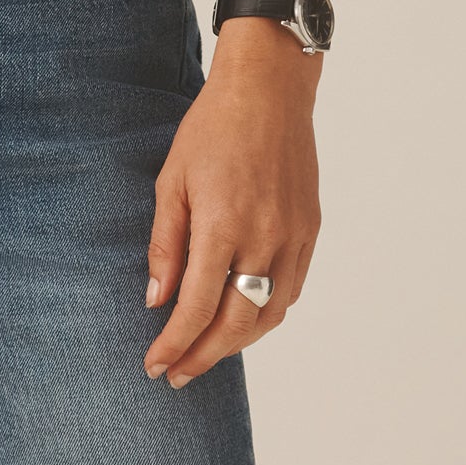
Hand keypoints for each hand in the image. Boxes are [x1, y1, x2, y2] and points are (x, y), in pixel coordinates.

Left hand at [142, 20, 320, 385]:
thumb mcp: (172, 180)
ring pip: (267, 315)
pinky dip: (265, 315)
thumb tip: (157, 301)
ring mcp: (293, 238)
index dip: (174, 344)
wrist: (268, 90)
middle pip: (234, 325)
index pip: (195, 308)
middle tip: (176, 374)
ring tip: (205, 352)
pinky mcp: (310, 231)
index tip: (155, 365)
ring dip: (235, 344)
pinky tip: (242, 319)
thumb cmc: (212, 128)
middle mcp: (263, 238)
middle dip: (202, 356)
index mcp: (222, 225)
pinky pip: (289, 291)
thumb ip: (166, 244)